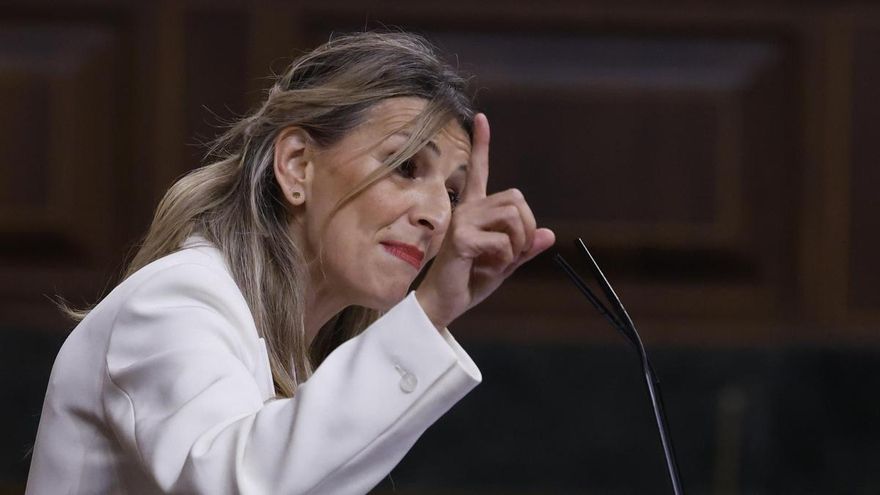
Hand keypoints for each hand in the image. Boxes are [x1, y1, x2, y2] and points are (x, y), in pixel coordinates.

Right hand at [415, 113, 554, 328]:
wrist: (443, 305)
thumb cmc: (468, 282)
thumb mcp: (504, 265)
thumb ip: (524, 249)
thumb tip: (549, 234)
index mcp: (473, 211)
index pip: (479, 171)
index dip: (482, 144)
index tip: (482, 118)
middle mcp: (466, 210)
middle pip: (516, 200)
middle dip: (527, 230)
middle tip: (515, 254)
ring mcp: (461, 221)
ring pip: (513, 217)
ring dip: (517, 246)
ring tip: (499, 263)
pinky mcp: (460, 238)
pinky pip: (503, 242)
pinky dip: (505, 260)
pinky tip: (486, 269)